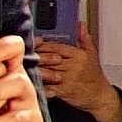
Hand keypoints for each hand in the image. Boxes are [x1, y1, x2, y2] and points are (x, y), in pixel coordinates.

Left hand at [23, 4, 121, 121]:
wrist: (100, 96)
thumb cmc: (94, 76)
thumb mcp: (92, 54)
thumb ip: (84, 38)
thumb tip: (80, 24)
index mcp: (78, 55)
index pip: (56, 47)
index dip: (42, 45)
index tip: (32, 43)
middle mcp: (73, 66)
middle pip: (48, 59)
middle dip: (34, 56)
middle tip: (22, 54)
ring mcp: (67, 79)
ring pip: (46, 72)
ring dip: (33, 70)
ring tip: (21, 67)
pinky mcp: (63, 92)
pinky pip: (47, 88)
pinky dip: (38, 86)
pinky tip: (30, 83)